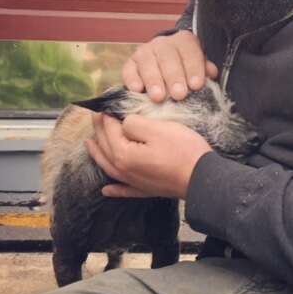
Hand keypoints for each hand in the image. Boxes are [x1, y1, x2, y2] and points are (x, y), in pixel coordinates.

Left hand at [85, 112, 212, 199]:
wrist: (202, 178)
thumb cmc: (182, 150)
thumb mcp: (157, 128)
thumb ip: (134, 123)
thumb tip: (124, 123)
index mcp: (123, 153)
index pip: (109, 130)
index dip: (105, 114)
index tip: (103, 102)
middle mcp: (124, 170)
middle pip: (106, 147)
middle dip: (99, 130)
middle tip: (95, 116)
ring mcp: (134, 182)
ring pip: (109, 166)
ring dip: (98, 154)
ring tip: (89, 143)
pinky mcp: (146, 190)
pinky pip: (123, 190)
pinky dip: (113, 190)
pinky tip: (106, 190)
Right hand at [122, 30, 218, 102]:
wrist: (164, 68)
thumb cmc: (187, 73)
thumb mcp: (199, 69)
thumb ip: (205, 71)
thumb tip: (211, 73)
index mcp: (184, 42)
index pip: (190, 51)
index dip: (193, 68)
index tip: (196, 85)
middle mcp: (164, 44)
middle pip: (168, 57)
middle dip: (174, 77)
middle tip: (179, 95)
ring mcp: (145, 52)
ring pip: (148, 62)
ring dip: (154, 80)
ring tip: (159, 97)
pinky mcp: (130, 64)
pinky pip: (129, 70)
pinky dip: (132, 79)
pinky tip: (137, 90)